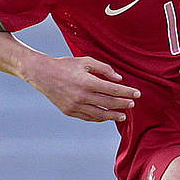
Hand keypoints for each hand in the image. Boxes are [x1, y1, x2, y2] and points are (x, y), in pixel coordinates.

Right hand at [23, 55, 139, 121]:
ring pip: (99, 114)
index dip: (127, 92)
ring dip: (113, 116)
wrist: (42, 74)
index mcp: (87, 82)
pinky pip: (88, 117)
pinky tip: (107, 116)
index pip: (113, 89)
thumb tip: (119, 80)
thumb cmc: (66, 65)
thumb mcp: (86, 61)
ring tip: (123, 116)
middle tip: (132, 104)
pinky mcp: (69, 111)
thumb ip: (104, 69)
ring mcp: (75, 106)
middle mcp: (81, 96)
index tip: (137, 94)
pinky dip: (100, 118)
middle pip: (109, 103)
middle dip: (123, 104)